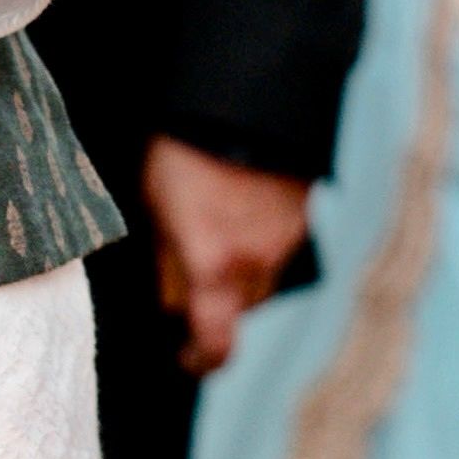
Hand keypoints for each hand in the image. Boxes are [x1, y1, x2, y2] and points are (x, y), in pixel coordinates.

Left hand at [143, 138, 317, 375]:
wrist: (240, 99)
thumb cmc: (181, 152)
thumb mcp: (156, 210)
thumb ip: (168, 264)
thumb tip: (172, 301)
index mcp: (213, 268)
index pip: (217, 343)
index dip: (201, 360)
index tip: (185, 357)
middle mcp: (256, 263)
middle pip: (239, 308)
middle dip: (215, 299)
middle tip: (188, 265)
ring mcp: (285, 240)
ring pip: (261, 278)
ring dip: (240, 269)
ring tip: (215, 224)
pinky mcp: (303, 215)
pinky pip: (278, 246)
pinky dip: (259, 239)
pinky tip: (239, 203)